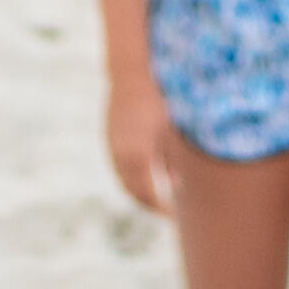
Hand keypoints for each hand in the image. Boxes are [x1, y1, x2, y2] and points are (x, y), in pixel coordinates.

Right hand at [107, 85, 176, 217]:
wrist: (131, 72)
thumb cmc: (160, 98)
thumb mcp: (173, 131)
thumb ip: (174, 160)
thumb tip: (178, 184)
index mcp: (140, 156)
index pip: (149, 195)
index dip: (161, 209)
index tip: (175, 216)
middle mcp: (122, 155)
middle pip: (134, 191)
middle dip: (150, 203)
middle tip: (168, 211)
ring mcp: (113, 146)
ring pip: (124, 179)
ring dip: (140, 189)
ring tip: (160, 192)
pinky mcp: (110, 136)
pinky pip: (120, 165)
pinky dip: (133, 174)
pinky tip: (149, 169)